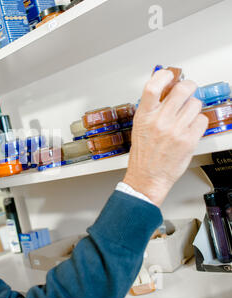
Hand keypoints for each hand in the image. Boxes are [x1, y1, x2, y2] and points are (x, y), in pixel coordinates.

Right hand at [123, 69, 207, 206]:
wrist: (147, 177)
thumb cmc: (143, 154)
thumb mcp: (140, 127)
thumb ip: (151, 109)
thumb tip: (166, 90)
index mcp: (144, 116)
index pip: (152, 86)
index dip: (163, 76)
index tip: (169, 75)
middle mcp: (159, 121)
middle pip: (182, 89)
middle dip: (188, 86)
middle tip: (187, 89)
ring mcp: (175, 130)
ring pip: (195, 103)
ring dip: (193, 107)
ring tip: (186, 115)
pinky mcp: (188, 140)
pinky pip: (202, 120)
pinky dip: (198, 122)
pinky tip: (190, 128)